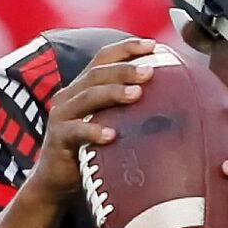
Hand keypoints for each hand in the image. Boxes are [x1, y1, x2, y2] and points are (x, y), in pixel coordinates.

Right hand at [24, 37, 155, 206]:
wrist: (57, 183)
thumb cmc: (90, 150)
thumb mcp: (109, 123)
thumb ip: (127, 108)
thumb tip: (171, 100)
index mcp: (83, 87)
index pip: (103, 58)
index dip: (126, 48)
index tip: (153, 44)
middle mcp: (70, 96)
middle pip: (97, 74)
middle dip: (125, 69)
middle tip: (150, 71)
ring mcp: (62, 117)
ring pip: (88, 97)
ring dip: (114, 93)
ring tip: (137, 93)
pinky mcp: (58, 140)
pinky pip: (76, 132)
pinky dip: (94, 131)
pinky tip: (113, 135)